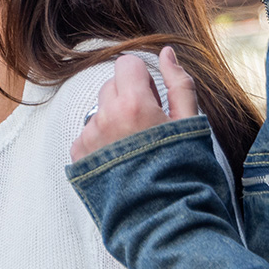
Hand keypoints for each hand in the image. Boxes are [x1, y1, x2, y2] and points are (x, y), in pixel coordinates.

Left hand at [70, 46, 197, 161]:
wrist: (163, 217)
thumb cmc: (182, 169)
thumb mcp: (190, 123)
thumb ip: (178, 83)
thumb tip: (167, 52)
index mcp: (132, 104)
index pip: (126, 64)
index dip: (142, 78)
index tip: (153, 98)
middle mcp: (103, 118)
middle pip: (111, 87)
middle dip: (128, 97)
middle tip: (148, 126)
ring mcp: (88, 138)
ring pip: (99, 111)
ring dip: (114, 120)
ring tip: (135, 148)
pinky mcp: (78, 157)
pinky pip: (88, 134)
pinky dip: (102, 141)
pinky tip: (121, 160)